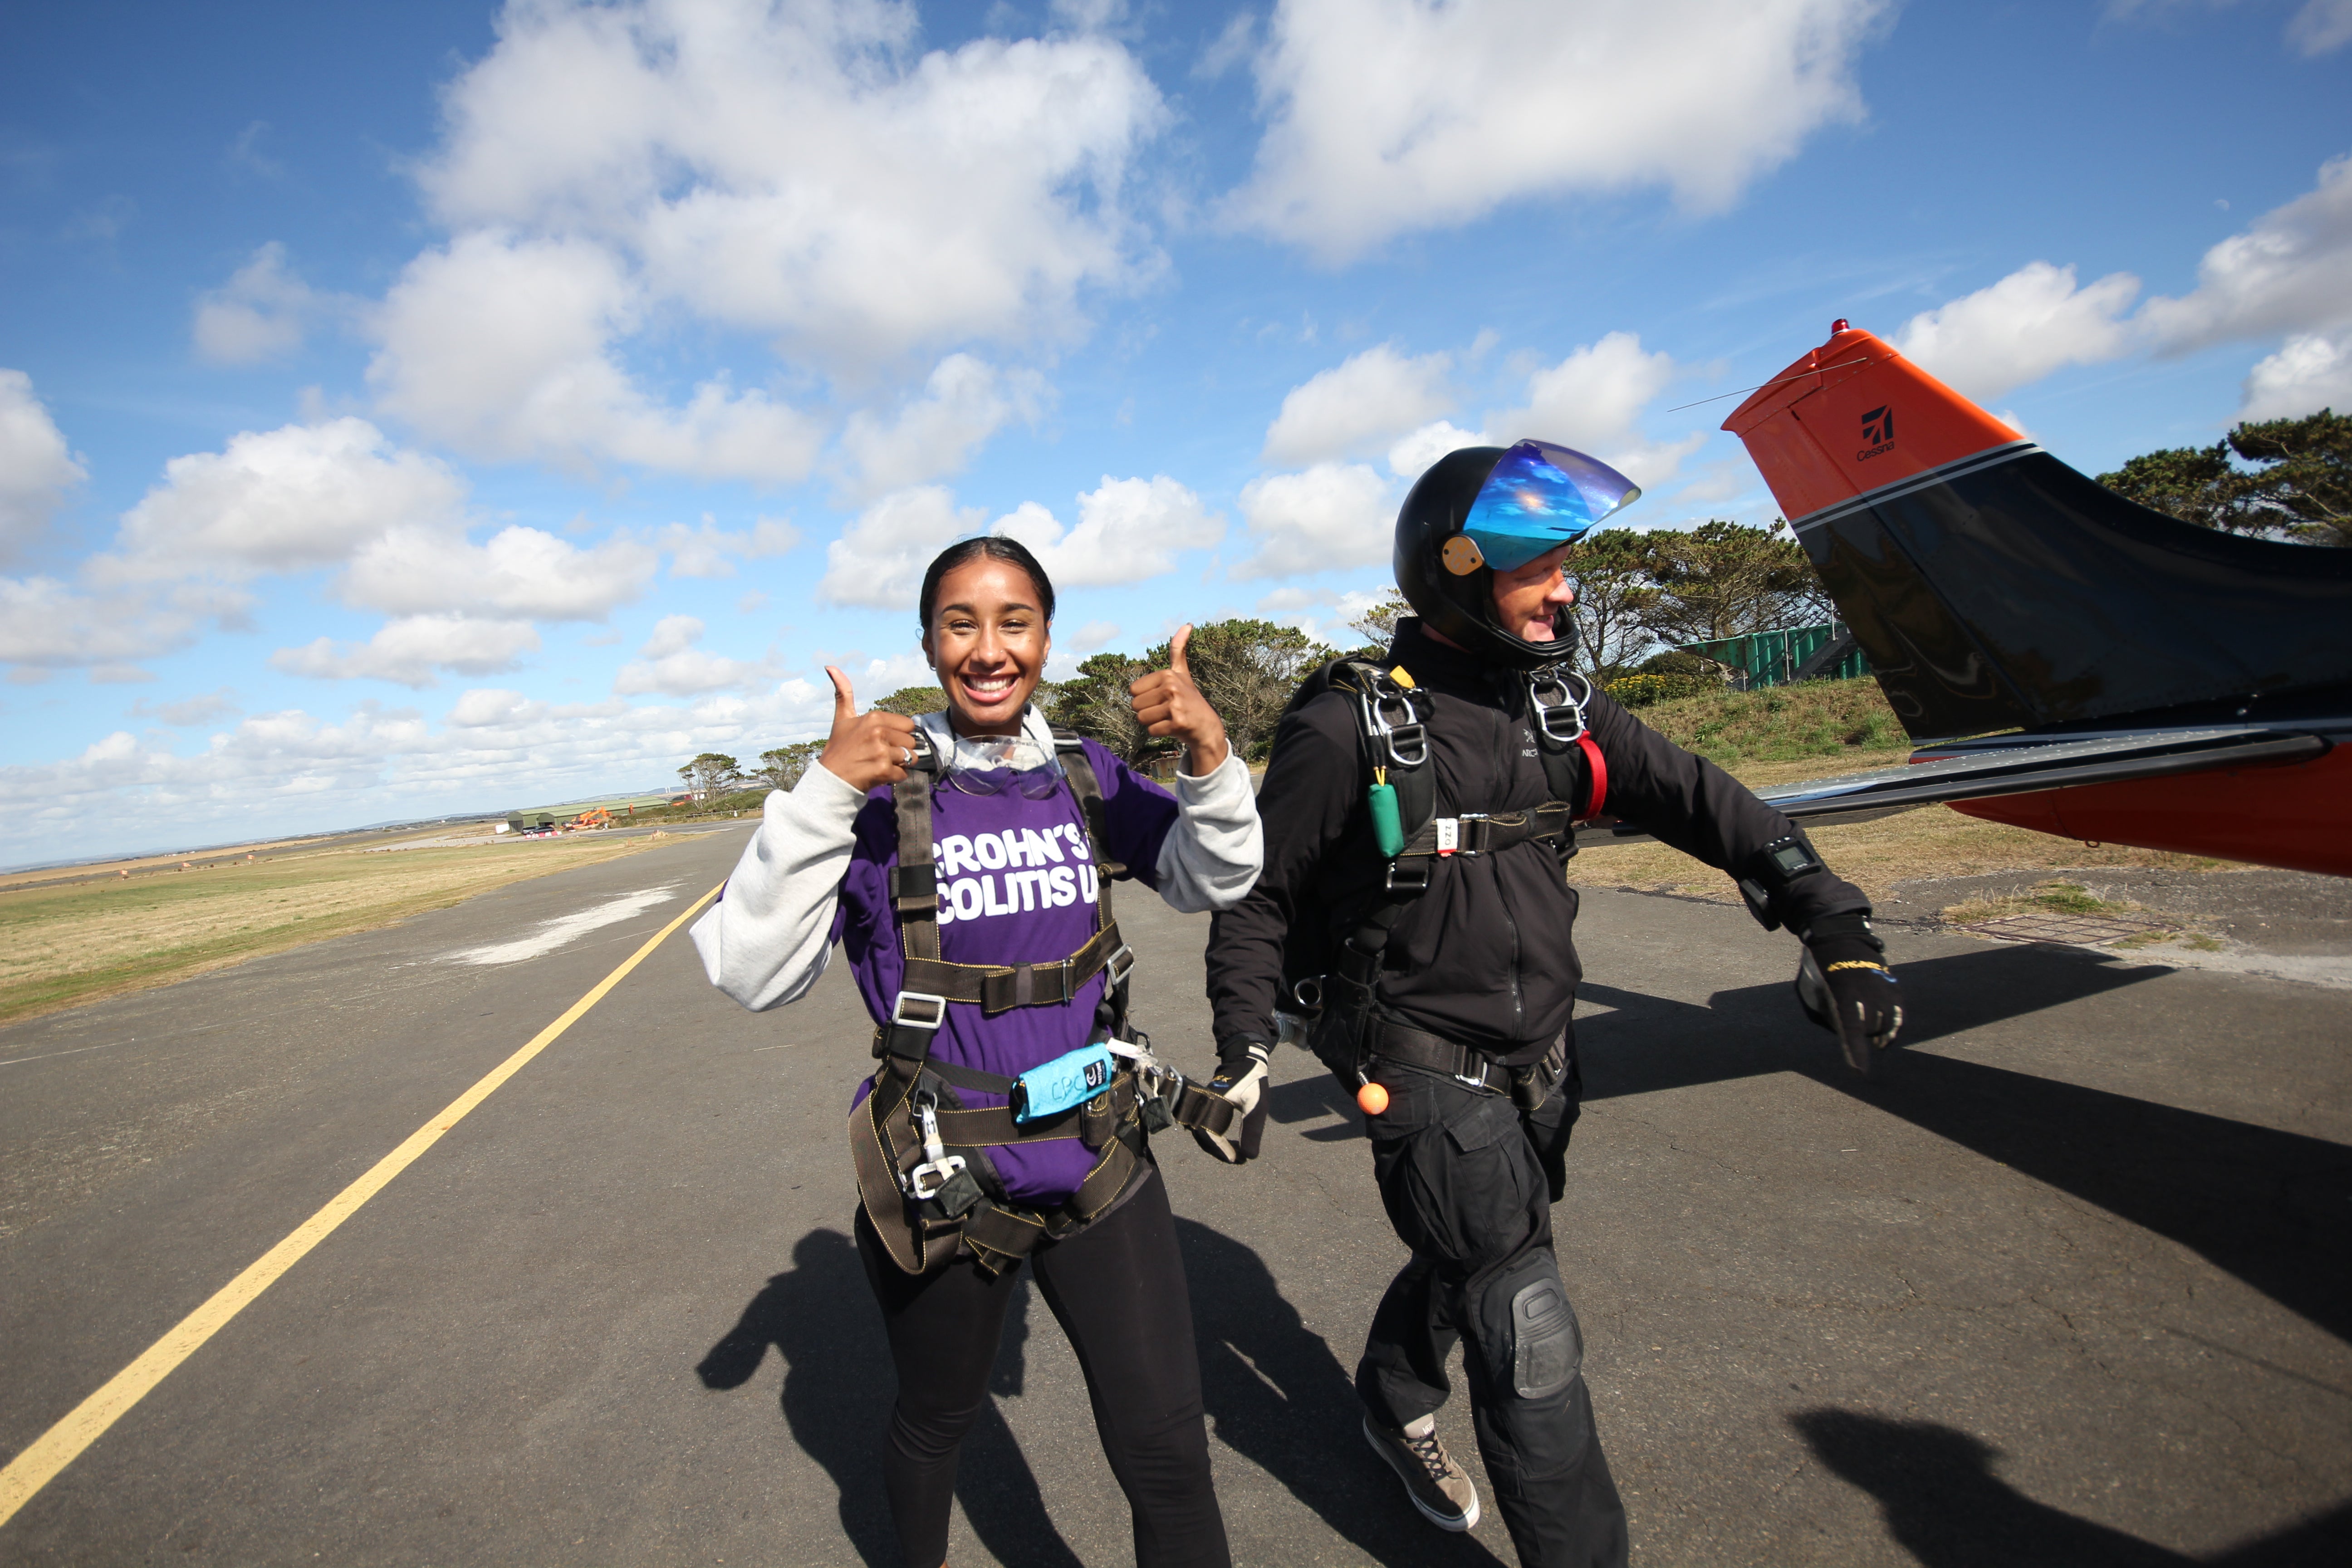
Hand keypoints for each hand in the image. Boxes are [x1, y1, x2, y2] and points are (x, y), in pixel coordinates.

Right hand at [818, 668, 921, 792]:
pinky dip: (894, 778)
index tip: (882, 741)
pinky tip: (878, 775)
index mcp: (874, 717)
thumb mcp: (842, 718)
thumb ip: (844, 693)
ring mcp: (881, 751)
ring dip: (898, 765)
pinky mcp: (883, 770)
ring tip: (880, 764)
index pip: (908, 725)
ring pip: (910, 758)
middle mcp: (879, 731)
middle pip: (911, 742)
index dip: (898, 736)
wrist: (830, 779)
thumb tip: (831, 667)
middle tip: (880, 755)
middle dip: (900, 751)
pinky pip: (903, 775)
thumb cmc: (838, 749)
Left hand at [1129, 625, 1230, 774]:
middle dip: (1147, 711)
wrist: (1207, 727)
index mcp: (1167, 674)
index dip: (1144, 698)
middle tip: (1166, 710)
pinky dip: (1160, 732)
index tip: (1162, 698)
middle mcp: (1171, 686)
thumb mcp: (1182, 673)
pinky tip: (1174, 728)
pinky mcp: (1178, 722)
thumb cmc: (1189, 699)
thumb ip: (1179, 650)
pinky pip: (1152, 731)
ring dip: (1153, 722)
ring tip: (1169, 718)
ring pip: (1142, 719)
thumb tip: (1187, 624)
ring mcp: (1175, 705)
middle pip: (1135, 706)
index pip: (1133, 690)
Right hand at [1192, 1038, 1268, 1164]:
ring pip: (1202, 1131)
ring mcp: (1202, 1103)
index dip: (1221, 1150)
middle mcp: (1203, 1103)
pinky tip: (1229, 1143)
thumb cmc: (1252, 1079)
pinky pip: (1205, 1125)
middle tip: (1237, 1159)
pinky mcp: (1206, 1104)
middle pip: (1202, 1135)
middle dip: (1218, 1151)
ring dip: (1216, 1145)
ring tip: (1234, 1154)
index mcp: (1213, 1101)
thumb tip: (1249, 1156)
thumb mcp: (1257, 1105)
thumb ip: (1252, 1130)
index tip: (1236, 1160)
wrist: (1246, 1057)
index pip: (1209, 1133)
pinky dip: (1215, 1137)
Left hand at [1796, 914, 1903, 1075]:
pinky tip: (1886, 1037)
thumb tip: (1845, 1037)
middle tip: (1852, 1029)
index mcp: (1843, 993)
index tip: (1859, 1072)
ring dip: (1877, 1034)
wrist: (1839, 939)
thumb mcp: (1810, 993)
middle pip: (1870, 1030)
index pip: (1851, 1028)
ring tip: (1869, 1033)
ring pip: (1886, 1025)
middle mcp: (1867, 991)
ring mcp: (1883, 988)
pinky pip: (1899, 1017)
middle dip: (1862, 1037)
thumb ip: (1825, 1018)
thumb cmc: (1820, 972)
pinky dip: (1893, 1029)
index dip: (1855, 1051)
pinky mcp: (1894, 986)